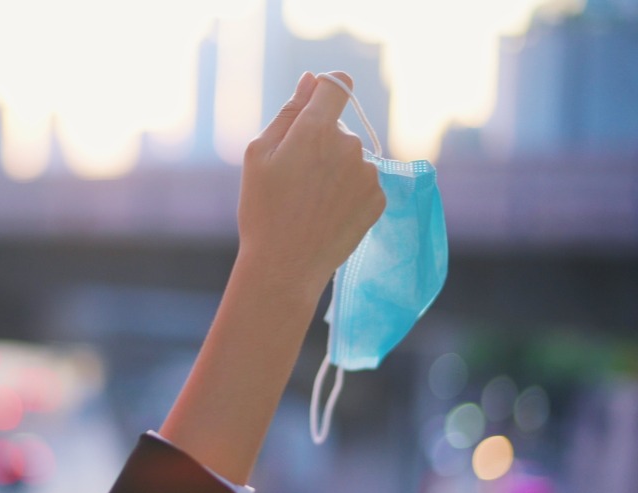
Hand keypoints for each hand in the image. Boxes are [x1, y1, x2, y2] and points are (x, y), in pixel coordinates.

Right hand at [235, 71, 385, 298]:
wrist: (285, 266)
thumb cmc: (263, 210)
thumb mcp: (258, 155)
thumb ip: (289, 112)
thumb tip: (310, 81)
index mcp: (317, 130)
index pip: (336, 85)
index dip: (325, 91)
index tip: (314, 107)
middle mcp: (350, 146)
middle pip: (339, 128)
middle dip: (320, 143)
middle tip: (294, 180)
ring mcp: (368, 174)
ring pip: (351, 157)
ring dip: (335, 170)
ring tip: (309, 202)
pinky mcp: (378, 199)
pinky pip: (363, 183)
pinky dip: (347, 192)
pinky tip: (326, 214)